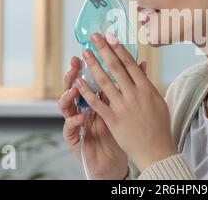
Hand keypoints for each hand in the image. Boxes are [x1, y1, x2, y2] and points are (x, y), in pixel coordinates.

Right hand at [58, 56, 146, 178]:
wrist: (113, 156)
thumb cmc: (120, 130)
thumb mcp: (124, 106)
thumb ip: (128, 86)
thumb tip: (142, 64)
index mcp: (94, 98)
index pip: (88, 77)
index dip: (89, 64)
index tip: (90, 49)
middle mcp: (81, 107)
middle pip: (72, 86)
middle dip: (73, 74)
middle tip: (75, 63)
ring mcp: (75, 120)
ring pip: (65, 105)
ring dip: (68, 95)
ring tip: (73, 87)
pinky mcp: (74, 136)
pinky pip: (69, 128)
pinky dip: (74, 121)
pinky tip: (80, 116)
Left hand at [75, 32, 176, 171]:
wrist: (156, 150)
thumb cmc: (160, 126)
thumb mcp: (158, 101)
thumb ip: (147, 84)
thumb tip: (141, 68)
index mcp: (146, 88)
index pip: (130, 64)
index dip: (119, 49)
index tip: (111, 37)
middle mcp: (134, 94)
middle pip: (115, 67)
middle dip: (104, 50)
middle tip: (95, 37)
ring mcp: (122, 106)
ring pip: (104, 81)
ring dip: (93, 65)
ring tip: (85, 53)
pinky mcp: (113, 119)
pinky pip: (96, 102)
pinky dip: (86, 91)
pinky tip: (78, 81)